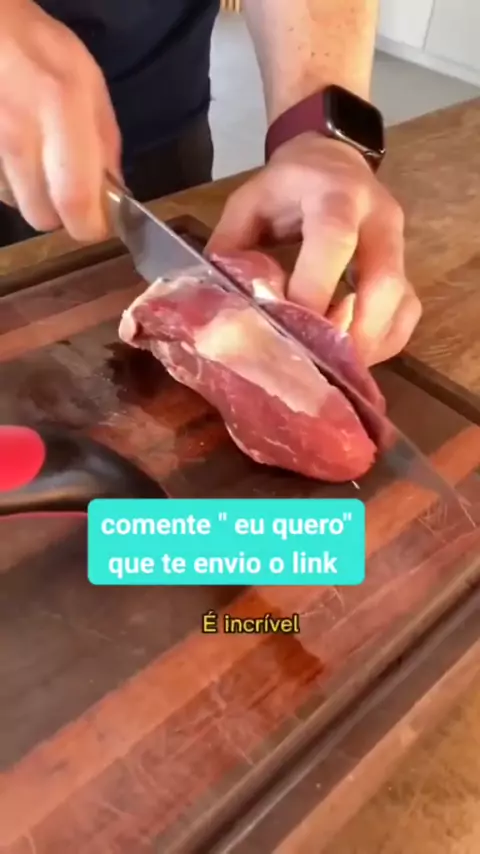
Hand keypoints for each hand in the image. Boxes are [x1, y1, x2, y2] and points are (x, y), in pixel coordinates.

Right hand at [0, 0, 120, 240]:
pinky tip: (23, 160)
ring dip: (37, 198)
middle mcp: (20, 134)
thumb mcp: (91, 87)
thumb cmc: (44, 53)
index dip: (90, 225)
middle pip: (42, 216)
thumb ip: (106, 144)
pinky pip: (1, 189)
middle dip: (63, 215)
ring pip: (18, 205)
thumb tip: (115, 194)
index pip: (75, 200)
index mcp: (61, 111)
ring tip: (45, 168)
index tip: (100, 221)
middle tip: (74, 194)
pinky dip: (16, 184)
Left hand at [208, 133, 420, 365]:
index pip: (335, 240)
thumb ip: (232, 246)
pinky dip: (384, 342)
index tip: (291, 328)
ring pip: (400, 303)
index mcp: (334, 194)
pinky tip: (352, 355)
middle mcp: (378, 218)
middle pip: (383, 281)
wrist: (334, 160)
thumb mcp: (249, 202)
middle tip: (320, 362)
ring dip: (369, 343)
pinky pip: (407, 313)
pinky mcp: (406, 268)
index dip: (315, 288)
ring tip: (334, 367)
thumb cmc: (287, 187)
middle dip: (352, 330)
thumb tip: (219, 302)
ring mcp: (399, 245)